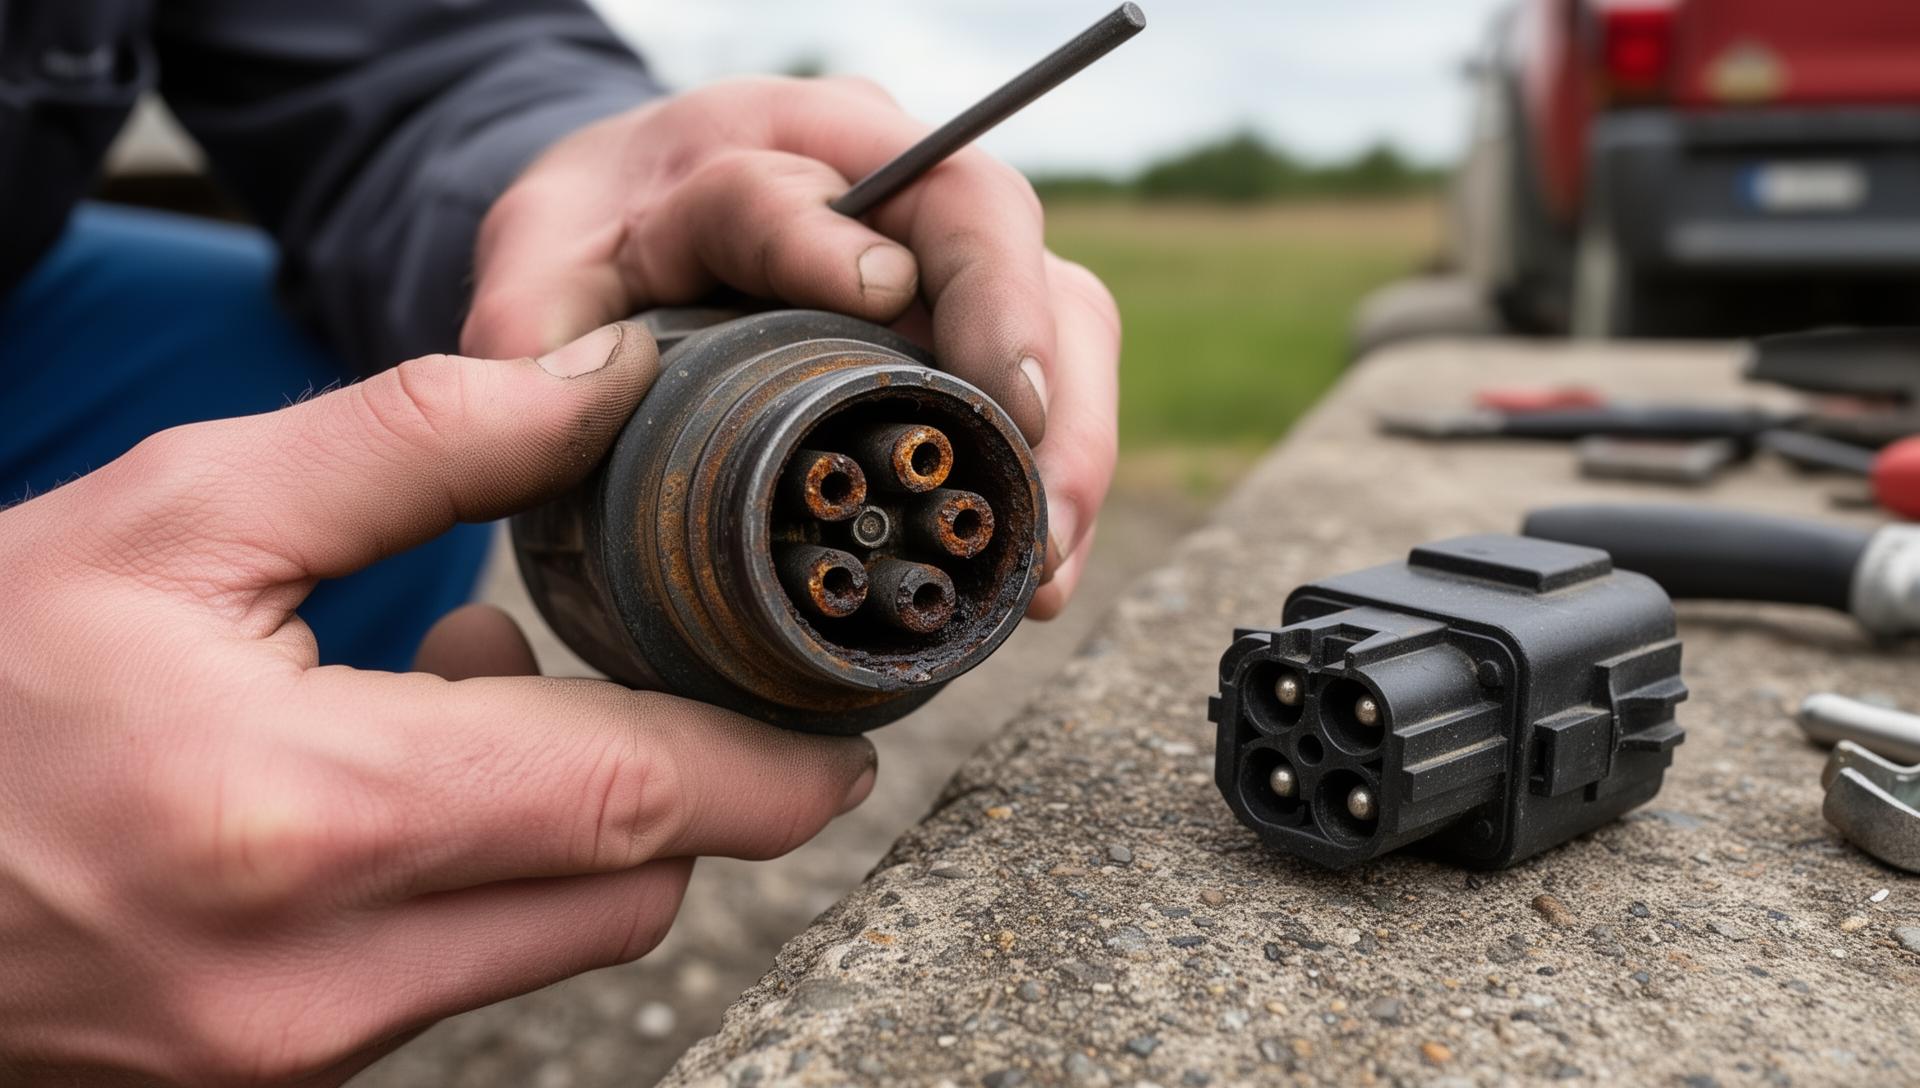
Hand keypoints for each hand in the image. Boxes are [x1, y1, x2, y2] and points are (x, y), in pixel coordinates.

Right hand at [0, 325, 876, 1085]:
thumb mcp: (184, 513)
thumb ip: (420, 443)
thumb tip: (607, 386)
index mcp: (305, 820)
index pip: (631, 803)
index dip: (770, 764)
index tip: (844, 728)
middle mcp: (316, 980)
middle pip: (627, 891)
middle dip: (683, 786)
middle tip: (653, 665)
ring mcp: (292, 1056)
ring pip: (553, 941)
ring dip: (572, 824)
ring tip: (461, 690)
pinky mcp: (272, 1079)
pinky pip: (458, 976)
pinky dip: (482, 878)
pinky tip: (395, 780)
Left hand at [461, 77, 1119, 616]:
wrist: (638, 228)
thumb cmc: (593, 249)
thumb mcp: (535, 276)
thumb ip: (534, 337)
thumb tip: (586, 406)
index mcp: (757, 145)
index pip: (812, 174)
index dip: (843, 243)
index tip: (880, 305)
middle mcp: (879, 175)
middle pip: (990, 228)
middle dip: (1026, 357)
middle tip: (1021, 496)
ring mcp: (944, 244)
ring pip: (1057, 301)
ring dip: (1066, 437)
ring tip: (1042, 566)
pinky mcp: (978, 316)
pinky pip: (1051, 370)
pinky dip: (1054, 470)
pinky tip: (1039, 565)